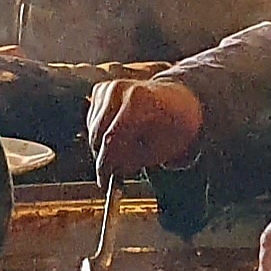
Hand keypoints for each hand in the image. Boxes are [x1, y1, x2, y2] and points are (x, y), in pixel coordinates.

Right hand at [86, 77, 204, 177]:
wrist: (178, 100)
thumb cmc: (174, 125)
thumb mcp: (161, 149)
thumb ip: (133, 160)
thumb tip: (111, 169)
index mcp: (142, 101)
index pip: (112, 138)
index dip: (105, 164)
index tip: (103, 182)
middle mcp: (122, 89)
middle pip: (98, 133)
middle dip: (104, 157)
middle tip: (114, 172)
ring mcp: (110, 87)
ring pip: (92, 128)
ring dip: (102, 146)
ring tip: (125, 150)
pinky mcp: (102, 89)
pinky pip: (91, 120)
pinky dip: (101, 132)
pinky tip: (119, 133)